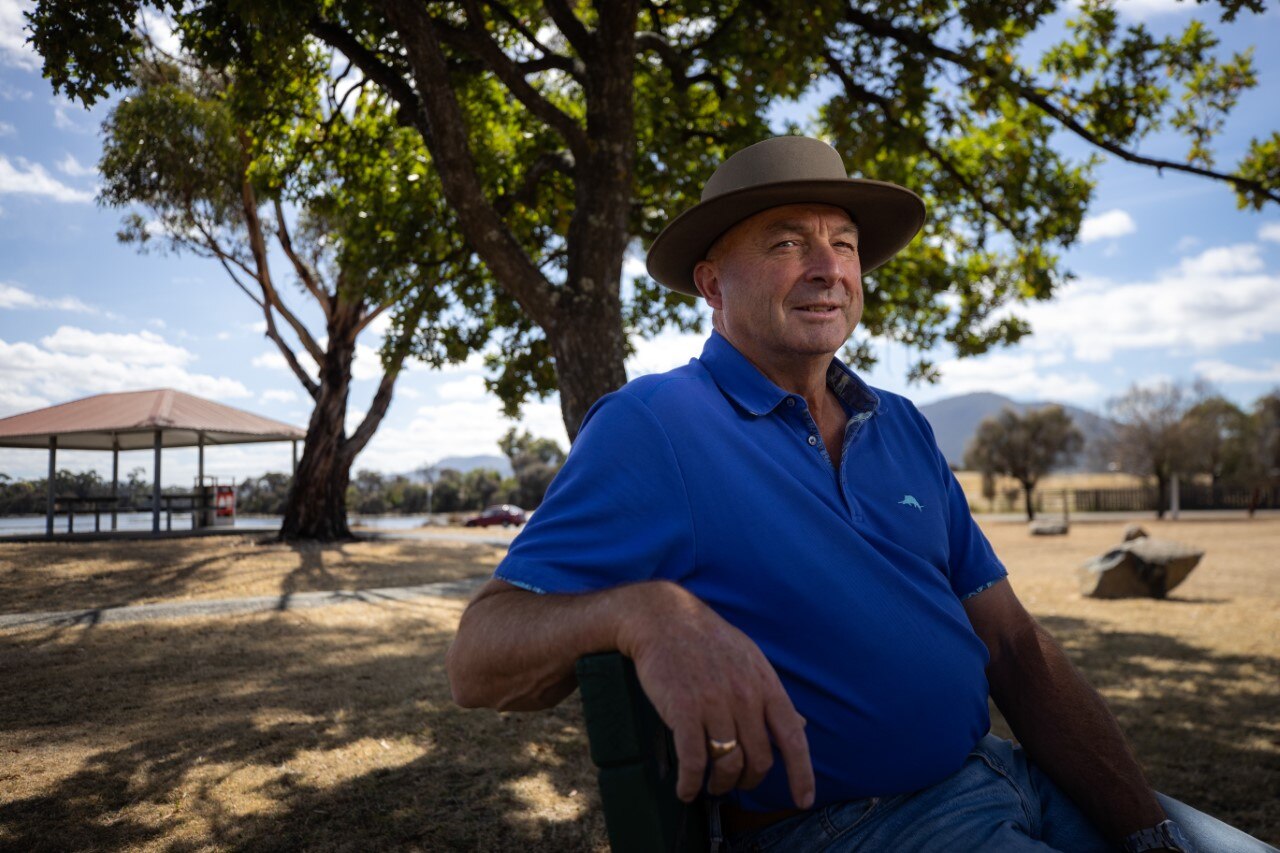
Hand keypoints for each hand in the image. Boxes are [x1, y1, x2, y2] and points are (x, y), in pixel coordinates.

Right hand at [615, 582, 814, 808]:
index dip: (802, 773)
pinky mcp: (684, 710)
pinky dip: (690, 783)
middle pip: (759, 759)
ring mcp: (715, 704)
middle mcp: (745, 696)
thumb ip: (772, 696)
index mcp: (765, 684)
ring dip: (719, 785)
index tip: (803, 800)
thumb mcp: (750, 659)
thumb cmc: (707, 640)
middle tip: (734, 783)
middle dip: (748, 781)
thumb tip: (800, 726)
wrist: (662, 619)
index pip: (793, 737)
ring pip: (728, 764)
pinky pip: (693, 760)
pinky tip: (685, 790)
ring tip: (709, 786)